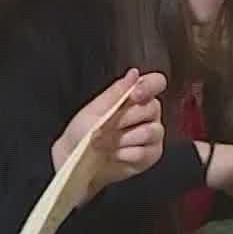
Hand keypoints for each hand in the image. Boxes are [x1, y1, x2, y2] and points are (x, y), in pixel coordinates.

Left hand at [52, 69, 167, 198]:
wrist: (76, 160)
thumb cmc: (83, 132)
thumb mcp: (95, 109)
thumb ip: (116, 92)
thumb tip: (134, 73)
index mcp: (135, 96)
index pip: (156, 83)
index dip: (149, 86)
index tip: (135, 95)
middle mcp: (148, 114)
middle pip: (153, 108)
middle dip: (127, 119)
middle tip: (107, 127)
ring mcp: (152, 135)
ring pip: (152, 131)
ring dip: (126, 138)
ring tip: (109, 143)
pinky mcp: (151, 154)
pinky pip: (147, 152)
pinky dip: (128, 154)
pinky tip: (117, 154)